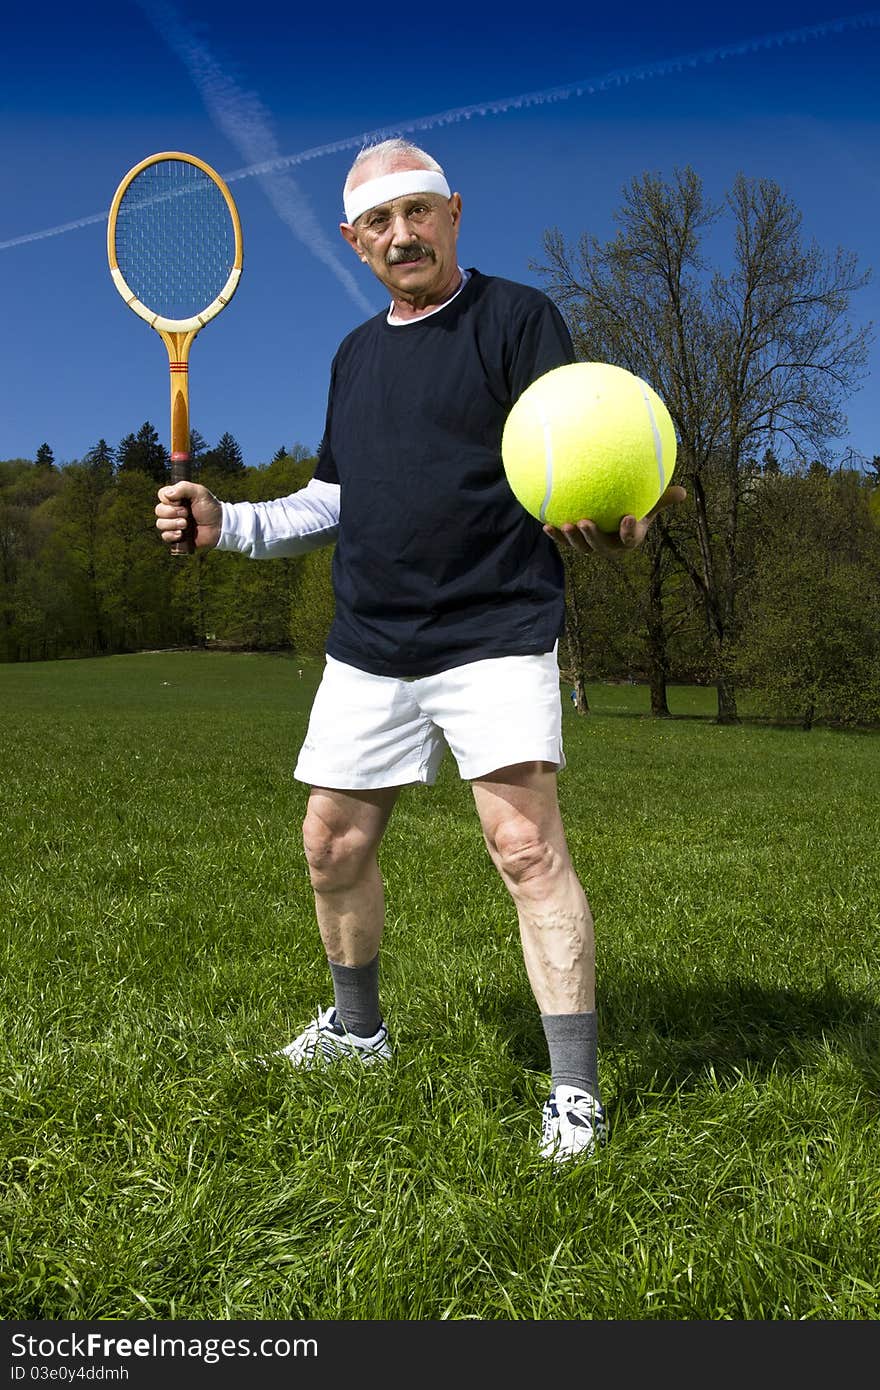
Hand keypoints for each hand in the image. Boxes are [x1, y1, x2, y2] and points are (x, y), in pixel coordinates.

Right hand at [155, 481, 221, 550]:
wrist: (219, 526)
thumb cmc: (210, 508)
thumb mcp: (199, 492)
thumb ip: (183, 488)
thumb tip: (167, 495)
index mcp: (176, 497)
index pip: (162, 495)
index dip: (168, 499)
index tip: (181, 501)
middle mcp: (172, 510)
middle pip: (159, 510)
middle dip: (173, 513)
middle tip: (187, 513)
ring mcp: (173, 523)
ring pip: (160, 524)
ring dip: (173, 524)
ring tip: (186, 524)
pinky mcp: (175, 536)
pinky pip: (164, 536)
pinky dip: (172, 535)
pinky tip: (181, 534)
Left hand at [543, 484, 686, 556]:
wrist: (613, 519)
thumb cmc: (635, 508)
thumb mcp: (649, 503)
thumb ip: (662, 499)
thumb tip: (684, 491)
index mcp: (629, 539)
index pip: (630, 538)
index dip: (629, 531)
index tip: (629, 518)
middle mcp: (610, 547)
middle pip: (601, 546)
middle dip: (592, 537)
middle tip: (584, 522)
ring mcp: (592, 546)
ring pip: (581, 547)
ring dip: (572, 538)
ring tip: (567, 524)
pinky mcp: (576, 541)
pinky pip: (564, 540)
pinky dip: (555, 535)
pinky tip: (545, 524)